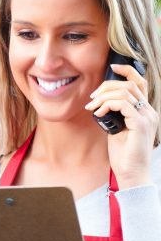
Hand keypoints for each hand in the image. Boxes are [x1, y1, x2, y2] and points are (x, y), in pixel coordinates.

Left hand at [84, 63, 157, 188]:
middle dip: (108, 85)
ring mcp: (147, 117)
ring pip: (126, 92)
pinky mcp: (141, 124)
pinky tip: (98, 113)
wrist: (132, 173)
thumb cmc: (123, 155)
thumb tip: (101, 104)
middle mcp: (149, 112)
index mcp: (144, 112)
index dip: (127, 71)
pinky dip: (107, 104)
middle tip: (92, 98)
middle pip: (131, 84)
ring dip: (104, 96)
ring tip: (92, 107)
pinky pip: (124, 104)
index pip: (140, 83)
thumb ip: (114, 115)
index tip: (112, 67)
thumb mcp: (116, 130)